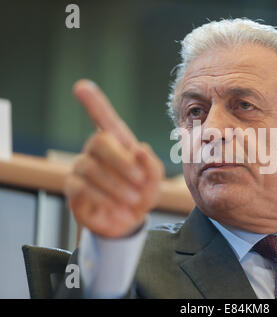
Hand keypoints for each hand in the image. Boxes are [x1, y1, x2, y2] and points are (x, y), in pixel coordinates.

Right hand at [64, 79, 164, 237]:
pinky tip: (118, 209)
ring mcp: (82, 168)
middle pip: (99, 141)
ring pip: (91, 168)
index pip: (103, 119)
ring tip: (133, 200)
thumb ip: (152, 165)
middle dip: (121, 162)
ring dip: (116, 185)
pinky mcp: (73, 189)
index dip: (94, 103)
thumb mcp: (154, 180)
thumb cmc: (141, 193)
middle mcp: (95, 151)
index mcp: (117, 144)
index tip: (81, 86)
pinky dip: (104, 198)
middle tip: (139, 181)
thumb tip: (139, 150)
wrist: (128, 221)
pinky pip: (81, 187)